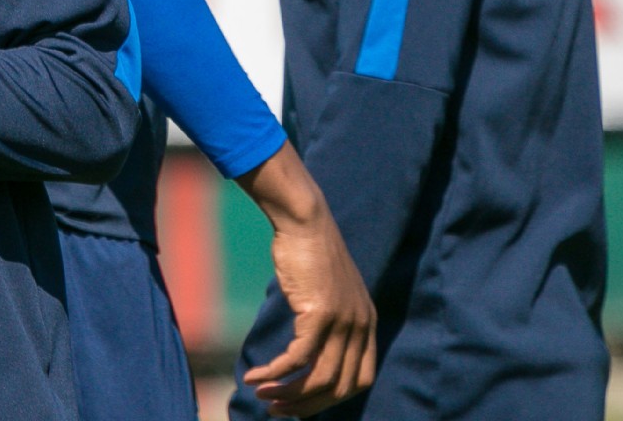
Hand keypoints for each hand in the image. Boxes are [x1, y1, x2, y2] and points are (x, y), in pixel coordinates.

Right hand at [237, 144, 376, 416]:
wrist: (305, 220)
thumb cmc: (308, 250)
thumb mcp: (327, 289)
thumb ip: (328, 317)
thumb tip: (309, 340)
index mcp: (367, 323)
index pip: (359, 379)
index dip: (332, 397)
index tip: (303, 401)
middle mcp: (360, 327)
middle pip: (340, 386)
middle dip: (306, 404)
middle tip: (277, 409)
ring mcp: (343, 322)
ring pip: (319, 378)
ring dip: (288, 393)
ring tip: (262, 396)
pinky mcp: (319, 315)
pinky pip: (297, 358)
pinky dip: (275, 373)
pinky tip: (255, 376)